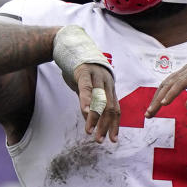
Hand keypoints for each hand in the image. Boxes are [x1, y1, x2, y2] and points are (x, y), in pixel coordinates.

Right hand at [52, 25, 119, 142]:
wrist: (71, 45)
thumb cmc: (79, 69)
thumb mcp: (87, 86)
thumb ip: (90, 100)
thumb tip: (90, 117)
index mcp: (109, 87)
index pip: (116, 109)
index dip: (115, 125)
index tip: (113, 140)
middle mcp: (106, 82)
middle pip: (111, 107)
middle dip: (106, 126)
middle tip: (100, 141)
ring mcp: (96, 76)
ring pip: (100, 100)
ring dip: (96, 118)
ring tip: (90, 132)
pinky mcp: (84, 71)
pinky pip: (87, 89)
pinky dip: (87, 102)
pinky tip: (85, 113)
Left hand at [146, 45, 186, 115]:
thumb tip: (186, 107)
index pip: (170, 85)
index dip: (161, 97)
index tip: (154, 111)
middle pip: (166, 85)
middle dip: (155, 100)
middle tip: (148, 115)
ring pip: (170, 84)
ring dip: (159, 99)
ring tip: (152, 112)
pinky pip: (181, 83)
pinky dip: (171, 93)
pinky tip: (165, 103)